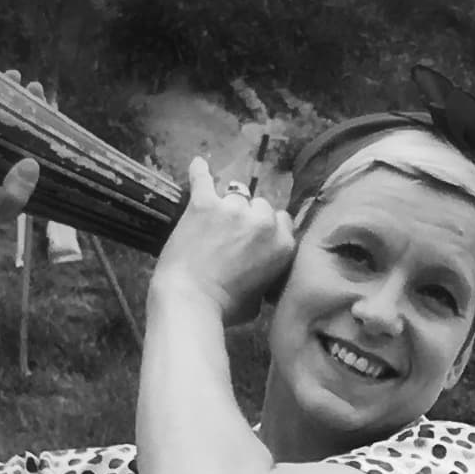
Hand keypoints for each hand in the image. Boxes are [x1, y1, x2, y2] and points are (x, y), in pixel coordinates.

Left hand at [152, 157, 294, 324]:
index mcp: (283, 245)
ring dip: (225, 206)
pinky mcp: (204, 204)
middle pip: (260, 206)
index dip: (266, 228)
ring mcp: (233, 210)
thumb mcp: (261, 299)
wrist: (190, 301)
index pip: (283, 220)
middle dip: (247, 217)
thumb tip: (262, 271)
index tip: (253, 237)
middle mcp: (263, 222)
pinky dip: (199, 172)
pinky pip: (203, 179)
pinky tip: (198, 164)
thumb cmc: (227, 308)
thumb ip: (267, 274)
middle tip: (229, 235)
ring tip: (210, 221)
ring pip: (235, 195)